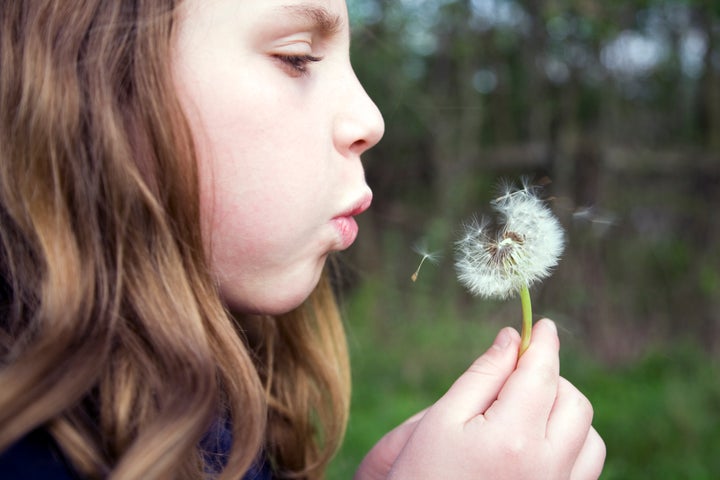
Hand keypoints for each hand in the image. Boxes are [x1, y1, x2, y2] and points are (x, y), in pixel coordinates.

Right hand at [355, 319, 605, 479]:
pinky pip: (587, 466)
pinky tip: (536, 443)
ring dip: (564, 411)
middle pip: (573, 401)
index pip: (542, 373)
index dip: (544, 343)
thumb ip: (482, 376)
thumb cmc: (423, 475)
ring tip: (525, 411)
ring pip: (588, 434)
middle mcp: (548, 467)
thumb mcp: (442, 421)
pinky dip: (572, 443)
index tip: (543, 326)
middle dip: (550, 378)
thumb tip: (510, 338)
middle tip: (517, 376)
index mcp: (513, 438)